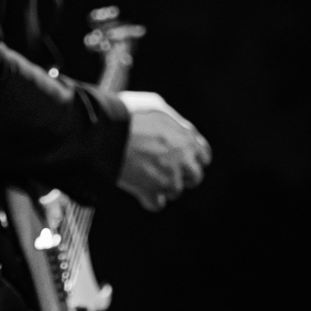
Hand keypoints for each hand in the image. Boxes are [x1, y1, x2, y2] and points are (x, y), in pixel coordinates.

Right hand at [116, 90, 211, 212]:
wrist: (107, 130)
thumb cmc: (128, 113)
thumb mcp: (156, 105)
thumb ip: (171, 121)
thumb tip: (173, 126)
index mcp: (187, 139)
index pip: (204, 156)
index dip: (192, 157)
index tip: (181, 158)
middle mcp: (184, 160)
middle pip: (195, 177)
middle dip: (182, 175)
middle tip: (164, 169)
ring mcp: (169, 178)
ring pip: (175, 192)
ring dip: (164, 187)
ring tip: (146, 177)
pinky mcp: (151, 191)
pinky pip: (156, 204)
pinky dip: (149, 199)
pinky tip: (140, 191)